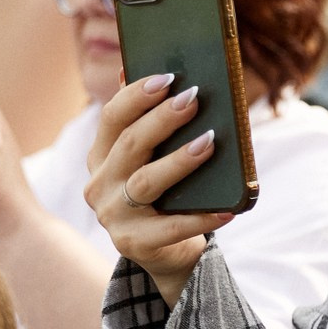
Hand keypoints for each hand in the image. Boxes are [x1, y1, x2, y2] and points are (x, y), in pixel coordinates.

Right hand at [84, 72, 233, 302]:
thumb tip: (166, 75)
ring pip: (146, 182)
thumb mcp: (154, 160)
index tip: (167, 78)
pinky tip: (227, 208)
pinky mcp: (133, 243)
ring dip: (178, 161)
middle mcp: (100, 184)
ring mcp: (113, 215)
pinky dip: (201, 217)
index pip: (112, 117)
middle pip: (130, 144)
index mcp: (101, 155)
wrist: (167, 252)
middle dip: (162, 119)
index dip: (137, 95)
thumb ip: (152, 124)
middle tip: (193, 99)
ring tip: (209, 143)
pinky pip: (171, 227)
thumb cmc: (166, 194)